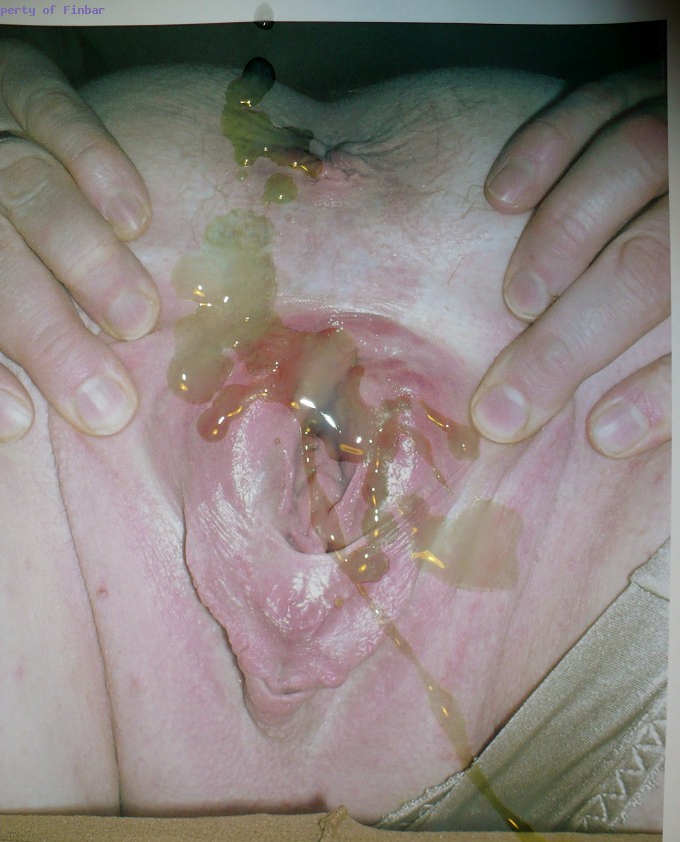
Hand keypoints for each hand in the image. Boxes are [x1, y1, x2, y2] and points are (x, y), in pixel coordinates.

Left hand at [0, 40, 159, 441]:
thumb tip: (29, 417)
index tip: (17, 421)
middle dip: (46, 334)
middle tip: (103, 398)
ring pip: (26, 192)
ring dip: (83, 260)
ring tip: (135, 319)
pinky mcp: (16, 76)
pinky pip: (51, 108)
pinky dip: (94, 162)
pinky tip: (134, 218)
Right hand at [470, 64, 668, 458]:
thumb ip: (675, 372)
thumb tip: (615, 432)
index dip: (666, 392)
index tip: (605, 437)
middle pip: (653, 261)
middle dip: (572, 341)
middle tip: (507, 408)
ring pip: (627, 165)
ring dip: (560, 241)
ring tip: (518, 304)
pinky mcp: (645, 81)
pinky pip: (595, 100)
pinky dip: (543, 146)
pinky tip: (501, 196)